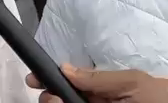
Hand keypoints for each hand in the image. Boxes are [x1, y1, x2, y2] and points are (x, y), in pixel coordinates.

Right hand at [26, 65, 167, 102]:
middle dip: (50, 95)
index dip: (51, 78)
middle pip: (61, 97)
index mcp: (104, 90)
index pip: (71, 82)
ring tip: (57, 102)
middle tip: (50, 98)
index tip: (34, 79)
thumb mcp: (133, 83)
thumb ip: (100, 77)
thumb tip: (65, 68)